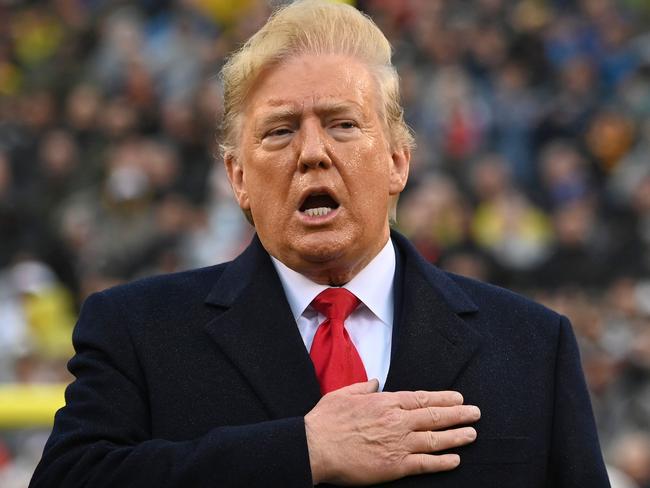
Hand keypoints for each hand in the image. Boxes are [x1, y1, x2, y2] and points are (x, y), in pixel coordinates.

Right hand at [304, 379, 479, 484]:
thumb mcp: (343, 394)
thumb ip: (363, 388)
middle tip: (475, 413)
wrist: (315, 447)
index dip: (443, 399)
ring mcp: (398, 444)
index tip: (458, 398)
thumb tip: (375, 382)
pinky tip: (455, 460)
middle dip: (458, 415)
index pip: (421, 398)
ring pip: (435, 438)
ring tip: (472, 434)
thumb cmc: (326, 421)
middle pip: (434, 416)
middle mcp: (396, 421)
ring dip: (456, 436)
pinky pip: (425, 464)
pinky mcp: (394, 466)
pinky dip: (442, 462)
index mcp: (385, 402)